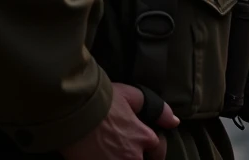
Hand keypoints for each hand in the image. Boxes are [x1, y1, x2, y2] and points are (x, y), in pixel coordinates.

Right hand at [63, 83, 178, 159]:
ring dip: (121, 158)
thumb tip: (174, 121)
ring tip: (111, 152)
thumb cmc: (102, 100)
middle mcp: (133, 156)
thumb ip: (156, 108)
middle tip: (125, 149)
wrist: (74, 111)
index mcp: (144, 137)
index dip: (154, 149)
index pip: (158, 150)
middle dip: (136, 156)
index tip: (147, 147)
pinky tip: (100, 156)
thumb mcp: (131, 95)